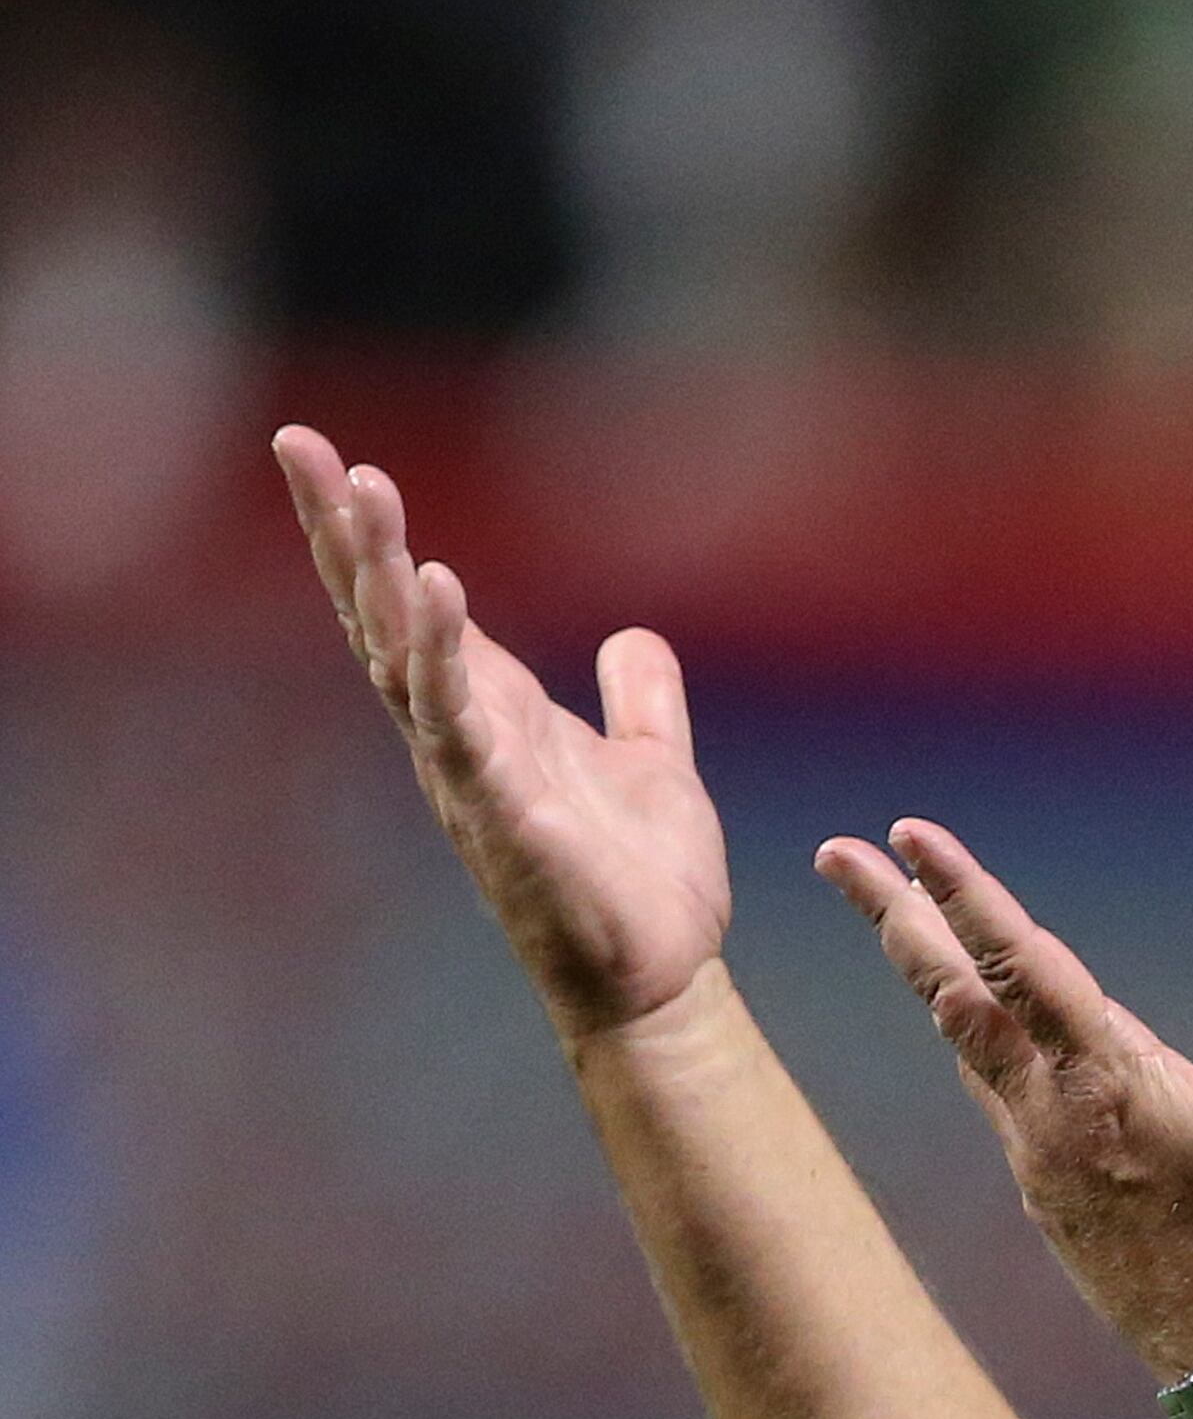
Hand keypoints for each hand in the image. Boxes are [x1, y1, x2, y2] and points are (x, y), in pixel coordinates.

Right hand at [275, 425, 733, 1039]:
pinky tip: (441, 585)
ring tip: (365, 489)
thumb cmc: (640, 880)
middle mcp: (461, 735)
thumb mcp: (651, 764)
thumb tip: (634, 639)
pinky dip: (446, 655)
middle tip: (302, 444)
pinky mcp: (506, 813)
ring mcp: (473, 774)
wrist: (665, 974)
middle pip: (382, 615)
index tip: (327, 455)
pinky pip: (462, 721)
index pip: (411, 607)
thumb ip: (640, 701)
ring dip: (385, 573)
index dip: (368, 536)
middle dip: (343, 531)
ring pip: (406, 656)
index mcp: (491, 712)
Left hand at [815, 821, 1192, 1380]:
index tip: (911, 836)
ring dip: (926, 968)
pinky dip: (968, 1030)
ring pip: (964, 1041)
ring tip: (889, 911)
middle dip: (894, 917)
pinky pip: (991, 1088)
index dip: (968, 895)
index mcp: (1112, 1086)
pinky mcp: (1043, 1188)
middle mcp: (1053, 1117)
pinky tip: (964, 1009)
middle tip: (833, 852)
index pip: (1026, 968)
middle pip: (956, 996)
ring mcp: (1038, 1157)